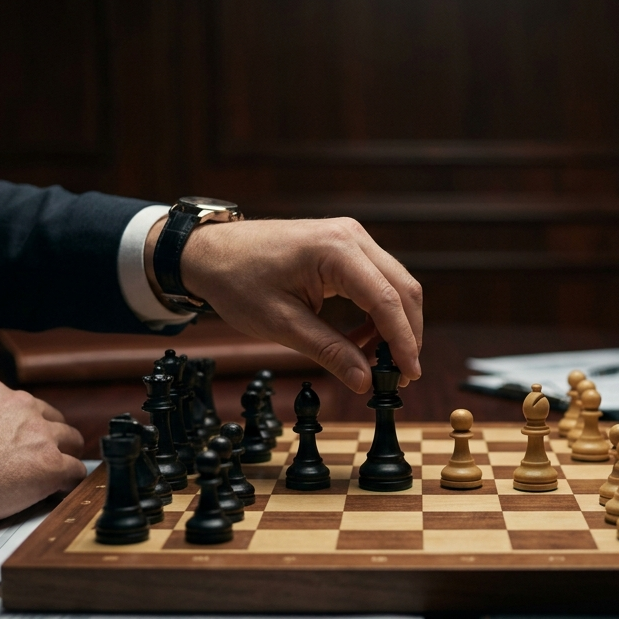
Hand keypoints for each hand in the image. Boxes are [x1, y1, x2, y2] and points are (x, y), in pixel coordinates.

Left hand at [174, 217, 421, 392]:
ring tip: (377, 362)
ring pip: (394, 284)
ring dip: (393, 324)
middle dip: (406, 333)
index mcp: (336, 250)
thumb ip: (329, 351)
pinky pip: (376, 280)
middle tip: (400, 374)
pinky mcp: (344, 246)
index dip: (403, 340)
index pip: (387, 300)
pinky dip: (377, 312)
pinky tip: (360, 340)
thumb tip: (365, 381)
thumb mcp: (282, 325)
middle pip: (402, 288)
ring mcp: (350, 238)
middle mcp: (351, 237)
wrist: (210, 252)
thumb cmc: (237, 282)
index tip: (409, 373)